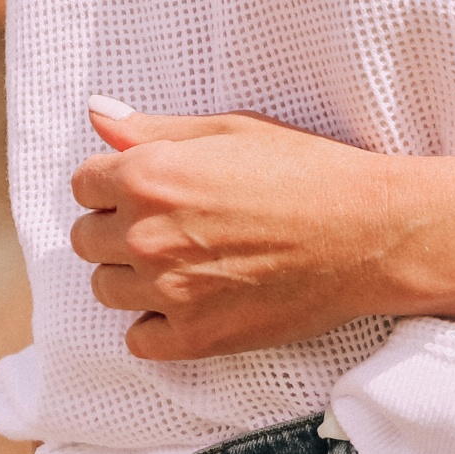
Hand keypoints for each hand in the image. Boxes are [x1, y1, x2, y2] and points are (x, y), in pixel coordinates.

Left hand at [69, 101, 407, 360]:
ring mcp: (169, 291)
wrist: (371, 233)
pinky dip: (155, 324)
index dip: (114, 182)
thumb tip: (96, 114)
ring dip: (132, 276)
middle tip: (171, 224)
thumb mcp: (231, 129)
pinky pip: (138, 339)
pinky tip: (191, 301)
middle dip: (117, 228)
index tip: (148, 188)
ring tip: (184, 261)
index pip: (84, 184)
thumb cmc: (308, 170)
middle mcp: (147, 236)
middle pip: (87, 239)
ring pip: (105, 290)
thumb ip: (155, 128)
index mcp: (150, 176)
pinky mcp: (196, 337)